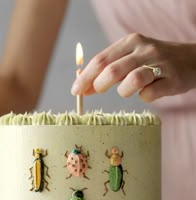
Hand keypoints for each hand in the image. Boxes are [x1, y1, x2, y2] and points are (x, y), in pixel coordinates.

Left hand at [71, 33, 195, 101]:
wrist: (190, 60)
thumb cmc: (152, 62)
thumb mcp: (130, 58)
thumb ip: (108, 70)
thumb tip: (83, 87)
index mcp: (130, 42)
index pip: (101, 60)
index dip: (85, 77)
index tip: (75, 90)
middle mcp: (145, 50)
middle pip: (113, 69)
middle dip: (99, 84)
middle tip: (98, 91)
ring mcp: (160, 64)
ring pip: (133, 80)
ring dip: (124, 91)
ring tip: (126, 91)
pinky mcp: (172, 80)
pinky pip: (151, 94)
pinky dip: (144, 97)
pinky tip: (147, 93)